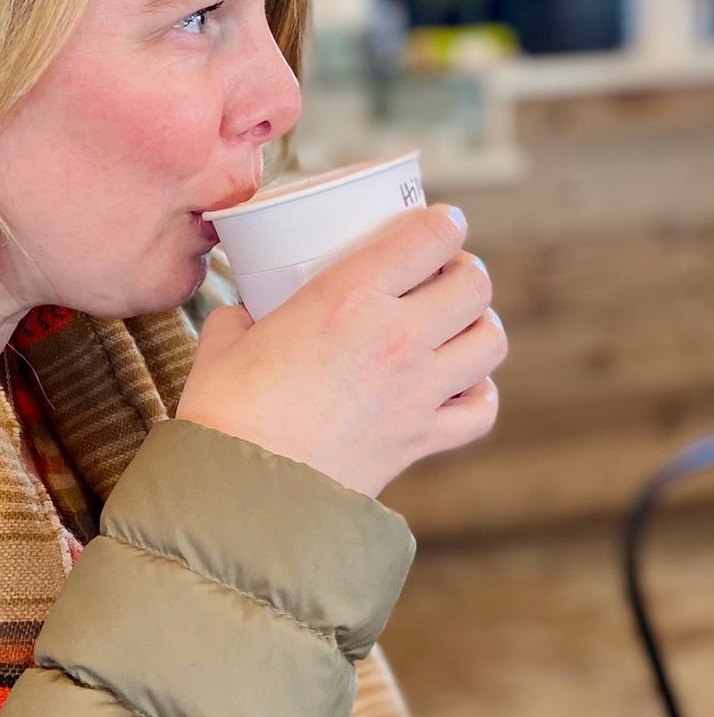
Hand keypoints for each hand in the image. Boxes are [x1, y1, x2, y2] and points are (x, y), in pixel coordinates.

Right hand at [175, 206, 506, 498]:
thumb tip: (243, 314)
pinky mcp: (420, 439)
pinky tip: (455, 387)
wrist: (242, 493)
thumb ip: (241, 316)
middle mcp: (396, 336)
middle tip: (442, 277)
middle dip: (465, 272)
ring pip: (491, 341)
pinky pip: (482, 410)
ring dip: (479, 327)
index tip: (438, 224)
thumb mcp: (224, 343)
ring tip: (454, 328)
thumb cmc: (224, 413)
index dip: (443, 223)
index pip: (431, 236)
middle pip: (475, 284)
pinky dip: (478, 395)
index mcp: (347, 296)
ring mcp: (416, 391)